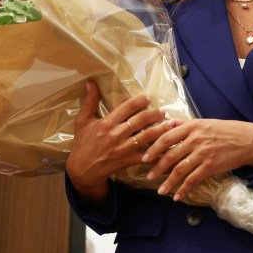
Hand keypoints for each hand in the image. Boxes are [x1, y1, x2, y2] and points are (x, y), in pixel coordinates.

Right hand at [66, 82, 172, 205]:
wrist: (82, 170)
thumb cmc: (82, 143)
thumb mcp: (82, 121)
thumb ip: (89, 102)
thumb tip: (91, 83)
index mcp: (107, 122)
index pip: (127, 107)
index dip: (140, 101)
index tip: (148, 98)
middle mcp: (116, 134)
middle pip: (140, 120)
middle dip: (154, 114)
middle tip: (163, 110)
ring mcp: (123, 148)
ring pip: (146, 136)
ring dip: (161, 129)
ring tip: (171, 123)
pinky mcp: (128, 160)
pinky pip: (146, 155)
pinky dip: (158, 152)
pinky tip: (168, 147)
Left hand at [143, 118, 252, 202]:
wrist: (248, 140)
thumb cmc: (226, 130)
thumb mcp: (205, 122)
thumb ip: (185, 124)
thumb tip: (166, 122)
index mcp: (193, 126)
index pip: (167, 137)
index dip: (154, 148)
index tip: (145, 157)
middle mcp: (196, 139)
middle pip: (170, 155)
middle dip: (158, 167)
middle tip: (149, 176)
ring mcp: (203, 153)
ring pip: (180, 169)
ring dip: (168, 182)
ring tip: (161, 190)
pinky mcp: (211, 166)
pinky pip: (193, 179)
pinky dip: (183, 189)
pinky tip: (177, 196)